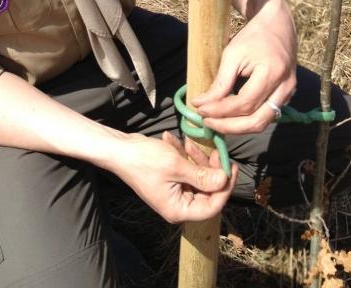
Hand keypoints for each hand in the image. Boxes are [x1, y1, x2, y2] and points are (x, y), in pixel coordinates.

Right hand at [112, 131, 236, 223]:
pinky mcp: (168, 179)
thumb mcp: (177, 165)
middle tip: (215, 150)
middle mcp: (177, 204)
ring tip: (188, 142)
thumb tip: (224, 180)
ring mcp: (172, 192)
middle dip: (210, 168)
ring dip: (195, 158)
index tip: (232, 167)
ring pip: (196, 177)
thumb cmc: (144, 159)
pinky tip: (173, 140)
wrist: (118, 149)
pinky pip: (184, 170)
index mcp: (179, 209)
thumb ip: (202, 176)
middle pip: (205, 191)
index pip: (212, 206)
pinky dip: (182, 155)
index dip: (225, 188)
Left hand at [191, 0, 296, 134]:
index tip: (199, 108)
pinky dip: (247, 119)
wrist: (277, 25)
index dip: (220, 110)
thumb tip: (202, 104)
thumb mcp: (233, 54)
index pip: (244, 103)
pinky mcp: (286, 96)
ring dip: (237, 127)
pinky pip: (267, 115)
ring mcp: (289, 93)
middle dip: (229, 126)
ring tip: (215, 123)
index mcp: (272, 73)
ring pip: (263, 122)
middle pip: (256, 121)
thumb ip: (221, 82)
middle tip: (206, 123)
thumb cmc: (252, 36)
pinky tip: (230, 117)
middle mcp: (285, 88)